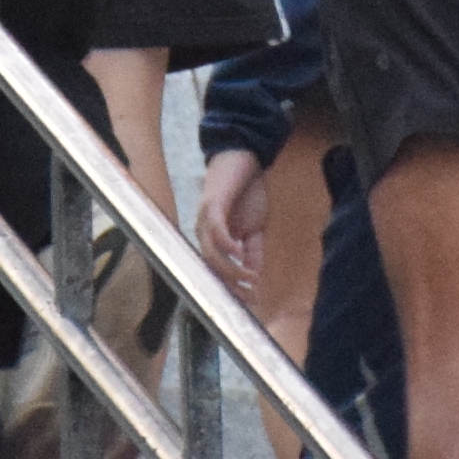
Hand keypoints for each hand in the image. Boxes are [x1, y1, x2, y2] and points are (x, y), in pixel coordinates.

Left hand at [195, 145, 268, 291]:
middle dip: (232, 286)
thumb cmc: (247, 191)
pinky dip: (227, 245)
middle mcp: (204, 232)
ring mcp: (205, 219)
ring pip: (211, 254)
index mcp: (213, 239)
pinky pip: (216, 230)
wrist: (245, 157)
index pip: (218, 272)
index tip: (253, 301)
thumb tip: (255, 275)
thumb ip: (253, 250)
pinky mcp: (212, 205)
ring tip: (251, 278)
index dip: (234, 289)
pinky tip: (240, 253)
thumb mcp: (255, 227)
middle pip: (212, 268)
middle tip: (252, 296)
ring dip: (231, 270)